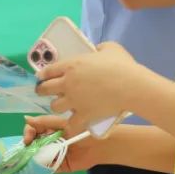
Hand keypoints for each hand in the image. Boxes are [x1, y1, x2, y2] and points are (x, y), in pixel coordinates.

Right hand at [23, 115, 103, 172]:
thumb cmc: (81, 130)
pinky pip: (46, 169)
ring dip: (33, 158)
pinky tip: (41, 166)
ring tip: (35, 158)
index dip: (27, 134)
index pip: (32, 131)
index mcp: (48, 131)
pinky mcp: (58, 167)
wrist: (98, 146)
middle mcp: (48, 143)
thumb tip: (25, 118)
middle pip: (31, 145)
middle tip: (29, 149)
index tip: (28, 139)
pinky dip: (42, 168)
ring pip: (36, 157)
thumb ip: (44, 121)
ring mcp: (52, 156)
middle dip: (28, 147)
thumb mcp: (61, 123)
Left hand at [35, 42, 149, 134]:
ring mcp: (74, 100)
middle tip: (45, 92)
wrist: (131, 86)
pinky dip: (71, 125)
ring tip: (63, 105)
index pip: (48, 71)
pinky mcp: (83, 115)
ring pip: (54, 106)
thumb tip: (97, 50)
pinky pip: (70, 124)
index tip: (42, 77)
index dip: (43, 75)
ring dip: (57, 105)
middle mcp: (68, 83)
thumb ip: (99, 48)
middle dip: (42, 90)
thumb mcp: (109, 48)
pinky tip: (74, 124)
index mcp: (71, 65)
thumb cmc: (122, 65)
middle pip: (45, 89)